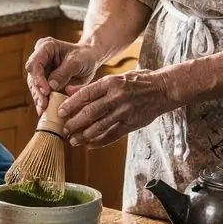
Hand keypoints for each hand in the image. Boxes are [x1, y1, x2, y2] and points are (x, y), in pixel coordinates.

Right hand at [25, 37, 100, 114]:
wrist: (90, 59)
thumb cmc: (84, 56)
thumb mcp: (78, 61)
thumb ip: (64, 72)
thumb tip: (51, 86)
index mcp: (46, 47)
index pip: (35, 63)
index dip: (38, 78)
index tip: (46, 91)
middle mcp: (39, 58)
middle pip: (32, 77)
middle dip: (37, 92)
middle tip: (44, 105)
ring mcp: (41, 70)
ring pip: (34, 87)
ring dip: (38, 99)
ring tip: (43, 110)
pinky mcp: (45, 81)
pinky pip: (41, 92)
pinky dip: (43, 101)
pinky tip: (45, 111)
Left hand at [58, 69, 173, 146]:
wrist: (163, 89)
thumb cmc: (137, 82)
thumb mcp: (115, 78)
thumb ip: (93, 86)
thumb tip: (69, 91)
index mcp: (111, 83)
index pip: (86, 94)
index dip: (70, 104)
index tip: (59, 111)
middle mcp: (117, 97)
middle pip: (90, 112)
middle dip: (74, 123)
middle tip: (64, 129)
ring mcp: (124, 112)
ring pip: (100, 126)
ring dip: (84, 135)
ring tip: (73, 141)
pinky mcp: (131, 124)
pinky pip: (112, 135)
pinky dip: (99, 141)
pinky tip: (90, 145)